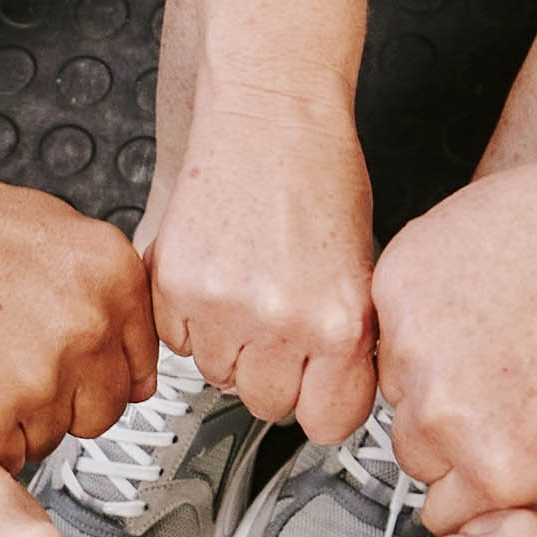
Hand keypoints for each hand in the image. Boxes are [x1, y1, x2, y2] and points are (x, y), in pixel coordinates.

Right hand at [0, 148, 160, 467]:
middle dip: (57, 404)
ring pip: (47, 440)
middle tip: (8, 369)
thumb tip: (124, 353)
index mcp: (112, 276)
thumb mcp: (52, 230)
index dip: (94, 376)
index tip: (72, 376)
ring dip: (9, 421)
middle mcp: (86, 324)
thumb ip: (97, 294)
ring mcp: (38, 374)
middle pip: (101, 414)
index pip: (138, 370)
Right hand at [144, 72, 376, 440]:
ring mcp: (223, 306)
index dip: (322, 404)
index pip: (329, 423)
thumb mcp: (362, 269)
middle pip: (268, 406)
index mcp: (340, 323)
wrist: (271, 113)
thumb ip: (345, 341)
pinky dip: (189, 319)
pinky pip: (176, 340)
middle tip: (278, 328)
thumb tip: (330, 391)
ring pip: (218, 377)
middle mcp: (282, 321)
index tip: (318, 389)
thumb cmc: (320, 175)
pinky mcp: (174, 283)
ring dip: (229, 347)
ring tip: (247, 292)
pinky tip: (216, 276)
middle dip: (273, 374)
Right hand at [368, 128, 536, 534]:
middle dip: (456, 434)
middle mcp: (448, 416)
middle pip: (415, 455)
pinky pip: (391, 320)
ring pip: (397, 387)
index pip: (444, 515)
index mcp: (499, 472)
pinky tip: (488, 297)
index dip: (476, 487)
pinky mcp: (401, 283)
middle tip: (512, 386)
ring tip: (505, 335)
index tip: (493, 460)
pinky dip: (427, 312)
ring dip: (435, 372)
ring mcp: (416, 346)